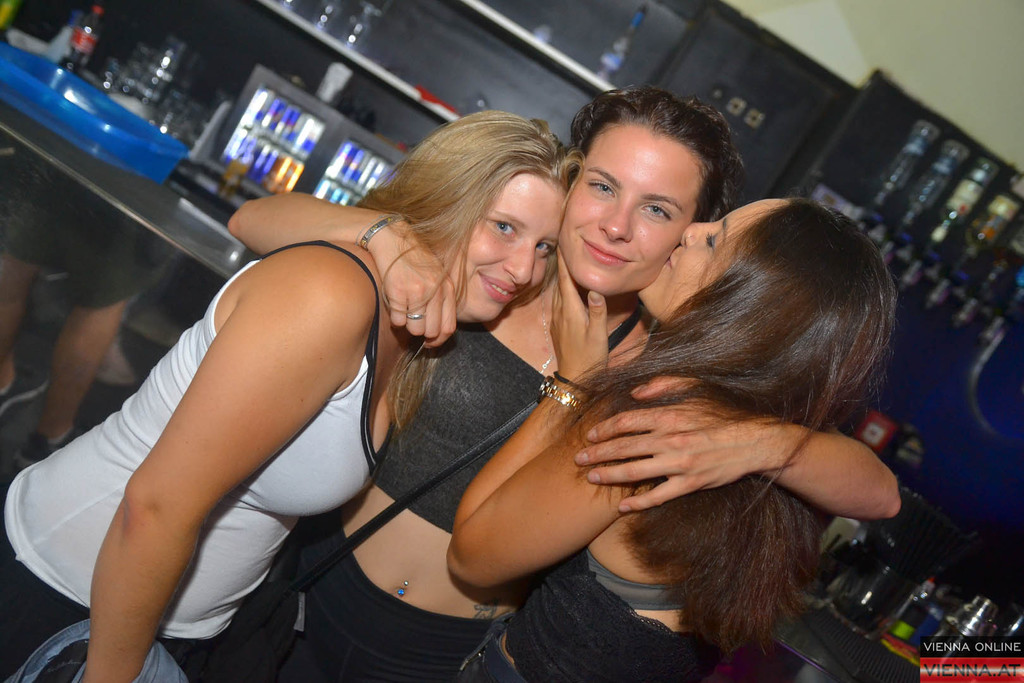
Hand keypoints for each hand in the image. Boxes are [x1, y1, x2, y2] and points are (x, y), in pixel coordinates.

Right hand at [368, 226, 456, 347]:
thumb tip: (437, 331)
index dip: (439, 340)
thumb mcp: (436, 276)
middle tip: (413, 326)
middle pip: (431, 331)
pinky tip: (394, 305)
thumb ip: (441, 299)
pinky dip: (394, 318)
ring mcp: (417, 291)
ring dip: (407, 326)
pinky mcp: (398, 291)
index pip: (449, 327)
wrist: (392, 238)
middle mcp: (435, 291)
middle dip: (422, 334)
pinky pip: (397, 320)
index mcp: (447, 289)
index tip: (430, 343)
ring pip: (414, 328)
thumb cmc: (414, 260)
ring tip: (403, 311)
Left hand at [550, 253, 607, 379]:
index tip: (563, 244)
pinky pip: (558, 300)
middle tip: (563, 244)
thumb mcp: (598, 335)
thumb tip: (596, 290)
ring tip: (563, 261)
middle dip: (561, 263)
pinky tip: (565, 287)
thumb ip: (597, 312)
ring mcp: (558, 319)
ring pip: (558, 291)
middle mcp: (561, 312)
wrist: (574, 378)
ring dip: (560, 275)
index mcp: (571, 311)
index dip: (564, 261)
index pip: (565, 280)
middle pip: (559, 282)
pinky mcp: (559, 325)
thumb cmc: (589, 357)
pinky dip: (561, 288)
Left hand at [575, 377, 784, 511]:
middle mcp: (671, 440)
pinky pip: (659, 496)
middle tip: (578, 459)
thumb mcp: (695, 389)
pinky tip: (622, 506)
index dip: (604, 429)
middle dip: (597, 453)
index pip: (627, 422)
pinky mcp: (690, 484)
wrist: (754, 442)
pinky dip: (639, 502)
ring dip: (609, 475)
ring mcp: (680, 464)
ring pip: (635, 471)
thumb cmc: (723, 414)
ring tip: (592, 477)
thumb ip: (663, 385)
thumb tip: (635, 393)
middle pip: (624, 447)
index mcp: (670, 416)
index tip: (590, 434)